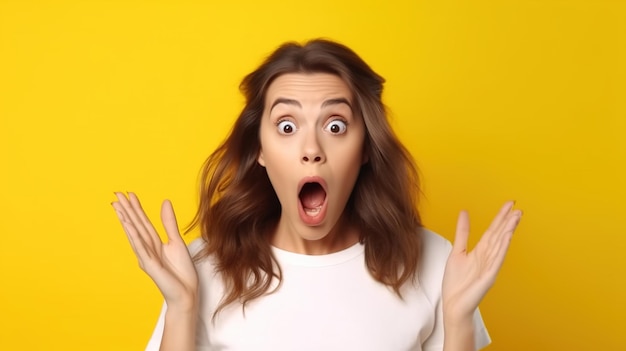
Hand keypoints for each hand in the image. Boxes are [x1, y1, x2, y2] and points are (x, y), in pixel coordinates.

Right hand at [111, 192, 198, 311]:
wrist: (187, 292)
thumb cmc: (181, 271)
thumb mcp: (176, 241)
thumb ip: (169, 223)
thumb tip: (165, 202)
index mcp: (153, 244)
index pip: (143, 222)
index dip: (136, 208)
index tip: (129, 194)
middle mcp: (146, 249)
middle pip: (136, 225)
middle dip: (127, 210)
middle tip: (117, 194)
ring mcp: (146, 257)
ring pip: (135, 234)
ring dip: (126, 219)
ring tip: (118, 206)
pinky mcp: (150, 265)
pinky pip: (141, 247)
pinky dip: (134, 236)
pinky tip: (128, 225)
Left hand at [442, 201, 521, 321]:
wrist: (453, 305)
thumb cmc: (456, 282)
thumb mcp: (457, 251)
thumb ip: (463, 232)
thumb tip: (464, 212)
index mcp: (480, 251)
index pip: (493, 230)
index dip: (500, 217)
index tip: (509, 204)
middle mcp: (487, 257)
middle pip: (499, 235)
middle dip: (508, 221)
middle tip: (517, 206)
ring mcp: (490, 266)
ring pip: (500, 245)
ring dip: (508, 231)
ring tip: (515, 217)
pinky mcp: (489, 277)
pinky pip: (497, 260)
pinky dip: (502, 248)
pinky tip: (507, 237)